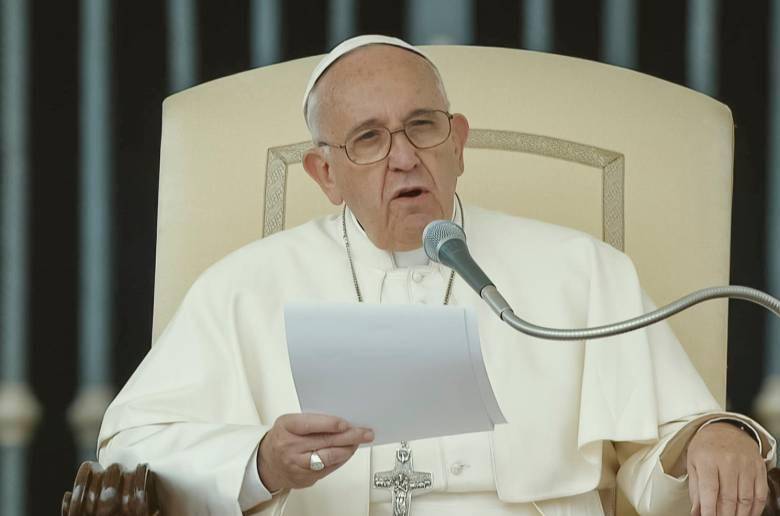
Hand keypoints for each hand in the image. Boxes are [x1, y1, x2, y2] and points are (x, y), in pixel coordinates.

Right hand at [258, 413, 373, 491]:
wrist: (268, 463)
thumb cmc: (283, 438)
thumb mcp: (290, 422)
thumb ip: (312, 420)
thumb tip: (340, 421)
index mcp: (286, 427)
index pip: (310, 424)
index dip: (330, 424)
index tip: (346, 423)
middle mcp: (290, 447)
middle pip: (324, 441)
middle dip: (349, 436)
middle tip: (364, 432)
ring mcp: (297, 464)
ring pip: (328, 457)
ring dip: (348, 449)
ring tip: (358, 442)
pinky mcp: (304, 478)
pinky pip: (328, 469)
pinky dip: (341, 460)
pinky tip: (347, 453)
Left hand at [687, 422, 766, 515]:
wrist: (725, 429)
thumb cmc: (706, 447)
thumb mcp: (693, 463)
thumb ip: (695, 489)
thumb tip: (696, 512)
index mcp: (707, 459)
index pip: (709, 490)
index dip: (709, 510)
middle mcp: (728, 461)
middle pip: (729, 497)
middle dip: (724, 515)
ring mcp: (746, 464)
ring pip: (746, 498)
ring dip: (739, 514)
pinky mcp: (759, 468)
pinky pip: (760, 494)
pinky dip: (755, 509)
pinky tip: (747, 514)